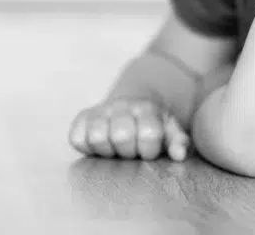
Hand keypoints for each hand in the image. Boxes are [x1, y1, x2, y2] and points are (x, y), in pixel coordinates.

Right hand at [68, 96, 190, 160]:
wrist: (133, 99)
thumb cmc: (155, 124)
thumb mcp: (172, 129)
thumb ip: (178, 142)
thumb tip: (178, 155)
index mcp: (146, 109)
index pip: (148, 132)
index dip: (149, 149)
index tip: (148, 152)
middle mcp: (121, 106)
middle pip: (121, 135)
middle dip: (127, 151)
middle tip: (130, 152)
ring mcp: (100, 111)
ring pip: (96, 136)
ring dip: (107, 149)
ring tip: (114, 150)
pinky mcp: (82, 118)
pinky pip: (76, 138)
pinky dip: (85, 146)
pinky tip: (98, 146)